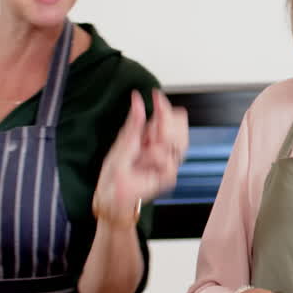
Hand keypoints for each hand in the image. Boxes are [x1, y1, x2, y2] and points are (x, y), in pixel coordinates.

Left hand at [94, 89, 188, 223]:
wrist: (112, 196)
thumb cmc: (114, 174)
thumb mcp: (122, 142)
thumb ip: (134, 121)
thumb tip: (137, 99)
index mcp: (150, 137)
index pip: (166, 117)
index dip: (163, 106)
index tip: (156, 96)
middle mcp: (160, 148)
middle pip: (178, 128)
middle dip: (166, 125)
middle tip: (151, 131)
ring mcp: (165, 162)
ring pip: (180, 144)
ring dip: (163, 143)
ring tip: (148, 149)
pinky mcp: (167, 177)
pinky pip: (172, 163)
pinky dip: (159, 160)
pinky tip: (147, 161)